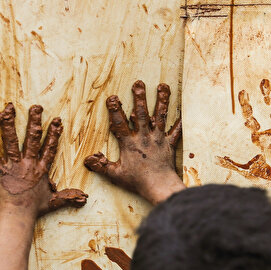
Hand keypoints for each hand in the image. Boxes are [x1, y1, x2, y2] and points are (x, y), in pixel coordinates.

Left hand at [0, 103, 87, 218]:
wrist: (18, 216)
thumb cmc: (34, 210)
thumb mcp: (53, 202)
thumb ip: (68, 197)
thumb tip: (84, 198)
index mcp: (41, 169)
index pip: (49, 148)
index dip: (54, 134)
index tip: (56, 120)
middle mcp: (28, 163)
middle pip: (32, 138)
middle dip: (34, 121)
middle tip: (35, 106)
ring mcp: (13, 166)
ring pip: (11, 140)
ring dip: (9, 124)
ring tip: (7, 109)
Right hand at [84, 80, 183, 204]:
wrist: (160, 186)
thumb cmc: (137, 182)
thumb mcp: (115, 175)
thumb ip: (101, 166)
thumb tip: (88, 159)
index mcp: (129, 143)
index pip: (119, 123)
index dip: (114, 110)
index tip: (112, 97)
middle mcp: (144, 137)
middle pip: (141, 114)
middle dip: (139, 97)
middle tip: (139, 83)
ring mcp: (158, 139)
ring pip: (159, 116)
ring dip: (161, 101)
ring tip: (163, 86)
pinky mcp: (169, 144)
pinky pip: (175, 131)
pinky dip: (179, 122)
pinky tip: (182, 113)